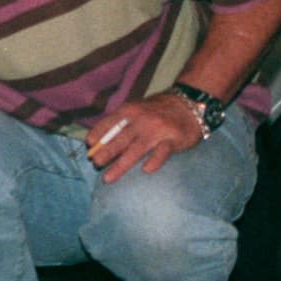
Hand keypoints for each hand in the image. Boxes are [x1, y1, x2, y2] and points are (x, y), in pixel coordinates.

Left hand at [85, 93, 204, 182]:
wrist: (191, 103)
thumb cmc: (157, 111)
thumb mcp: (136, 109)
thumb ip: (119, 123)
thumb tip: (97, 143)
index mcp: (129, 111)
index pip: (108, 123)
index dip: (97, 135)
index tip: (89, 146)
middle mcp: (141, 120)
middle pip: (119, 139)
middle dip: (105, 153)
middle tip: (95, 164)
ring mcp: (157, 130)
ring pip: (136, 150)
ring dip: (120, 165)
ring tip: (108, 178)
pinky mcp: (173, 140)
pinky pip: (162, 152)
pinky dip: (154, 161)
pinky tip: (146, 170)